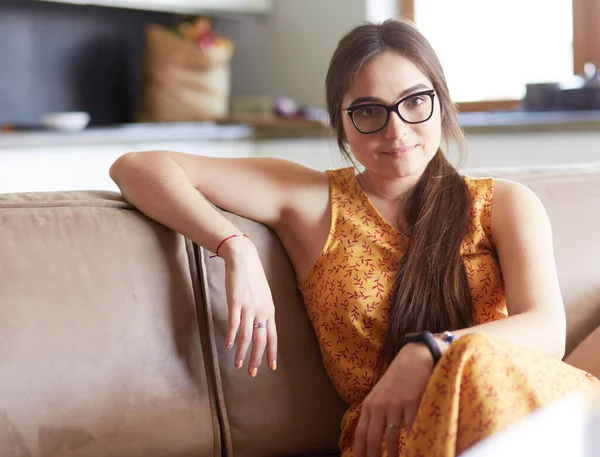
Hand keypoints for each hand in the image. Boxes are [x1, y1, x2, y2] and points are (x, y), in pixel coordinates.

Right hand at [220, 236, 276, 376]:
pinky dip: (231, 336)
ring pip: (247, 336)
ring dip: (242, 353)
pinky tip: (228, 346)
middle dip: (257, 359)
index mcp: (269, 311)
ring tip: (238, 365)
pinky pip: (234, 323)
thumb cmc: (252, 277)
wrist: (244, 259)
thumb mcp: (263, 296)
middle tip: (253, 373)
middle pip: (261, 340)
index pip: (273, 336)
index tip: (271, 367)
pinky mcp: (235, 302)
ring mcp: (249, 307)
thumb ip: (263, 311)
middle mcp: (262, 311)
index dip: (272, 352)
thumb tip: (260, 325)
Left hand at [355, 342, 433, 456]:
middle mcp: (379, 405)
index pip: (360, 434)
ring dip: (392, 455)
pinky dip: (412, 442)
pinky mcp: (412, 402)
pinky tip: (414, 449)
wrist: (414, 357)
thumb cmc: (398, 378)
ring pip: (391, 438)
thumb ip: (374, 414)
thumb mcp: (380, 394)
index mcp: (369, 405)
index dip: (360, 452)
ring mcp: (395, 404)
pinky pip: (411, 428)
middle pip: (373, 439)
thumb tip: (371, 439)